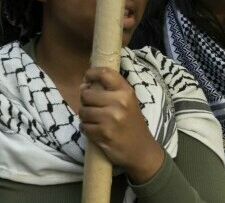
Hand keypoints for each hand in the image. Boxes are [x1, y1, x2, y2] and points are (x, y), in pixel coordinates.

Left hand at [78, 67, 165, 183]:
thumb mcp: (127, 102)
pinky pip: (84, 126)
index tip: (87, 80)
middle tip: (94, 108)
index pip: (104, 73)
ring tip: (96, 121)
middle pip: (86, 94)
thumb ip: (108, 91)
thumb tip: (83, 86)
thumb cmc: (132, 123)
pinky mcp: (104, 134)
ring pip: (82, 111)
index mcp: (126, 92)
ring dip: (85, 117)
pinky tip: (96, 131)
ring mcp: (111, 119)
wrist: (142, 151)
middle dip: (86, 102)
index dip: (91, 74)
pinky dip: (87, 129)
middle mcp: (119, 103)